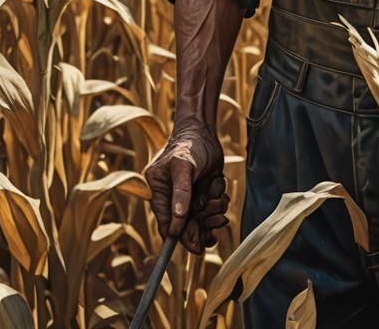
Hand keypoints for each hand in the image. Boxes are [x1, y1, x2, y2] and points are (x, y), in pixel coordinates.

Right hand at [145, 118, 228, 253]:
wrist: (204, 129)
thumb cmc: (189, 144)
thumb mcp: (184, 166)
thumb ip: (181, 192)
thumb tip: (177, 220)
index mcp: (159, 190)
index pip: (165, 222)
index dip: (179, 237)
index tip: (196, 248)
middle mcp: (172, 197)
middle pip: (186, 226)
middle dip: (203, 225)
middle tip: (217, 221)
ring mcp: (188, 196)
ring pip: (201, 219)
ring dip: (213, 213)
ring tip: (218, 198)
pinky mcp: (202, 193)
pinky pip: (211, 210)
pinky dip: (218, 204)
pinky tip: (220, 192)